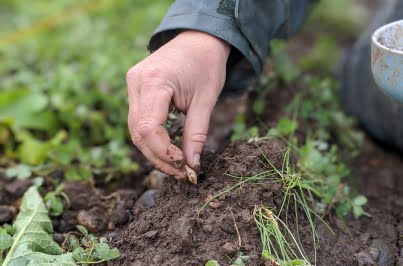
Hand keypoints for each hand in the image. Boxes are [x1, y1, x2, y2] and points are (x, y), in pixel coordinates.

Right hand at [126, 30, 230, 179]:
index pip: (148, 128)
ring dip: (154, 151)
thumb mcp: (206, 100)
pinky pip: (138, 121)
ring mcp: (132, 84)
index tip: (184, 166)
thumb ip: (196, 134)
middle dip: (159, 157)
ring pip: (135, 130)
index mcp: (153, 81)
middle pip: (137, 133)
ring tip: (177, 164)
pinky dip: (152, 138)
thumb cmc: (206, 64)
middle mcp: (136, 82)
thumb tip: (192, 166)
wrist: (199, 39)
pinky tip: (168, 149)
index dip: (164, 152)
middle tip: (181, 173)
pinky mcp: (135, 88)